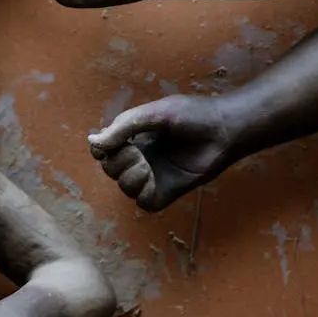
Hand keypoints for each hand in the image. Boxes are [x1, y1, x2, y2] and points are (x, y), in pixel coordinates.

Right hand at [88, 94, 234, 210]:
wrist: (224, 129)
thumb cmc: (192, 115)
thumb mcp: (155, 113)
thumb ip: (124, 126)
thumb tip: (93, 141)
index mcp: (135, 137)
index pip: (104, 150)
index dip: (100, 150)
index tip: (107, 144)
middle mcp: (141, 157)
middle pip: (111, 169)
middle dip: (116, 162)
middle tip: (135, 152)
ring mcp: (154, 176)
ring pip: (124, 187)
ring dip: (129, 177)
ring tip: (145, 166)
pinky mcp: (168, 192)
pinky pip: (144, 202)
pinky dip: (142, 193)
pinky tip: (151, 179)